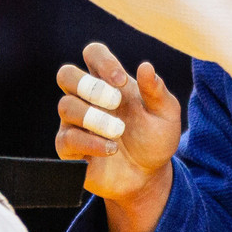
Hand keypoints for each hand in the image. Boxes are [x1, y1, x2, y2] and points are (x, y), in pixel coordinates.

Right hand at [54, 42, 181, 204]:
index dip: (102, 61)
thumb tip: (146, 66)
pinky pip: (67, 139)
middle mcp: (88, 99)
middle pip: (66, 74)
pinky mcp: (70, 149)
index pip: (93, 54)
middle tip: (115, 102)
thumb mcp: (165, 115)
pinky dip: (90, 143)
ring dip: (95, 118)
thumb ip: (156, 92)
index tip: (121, 80)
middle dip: (89, 86)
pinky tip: (111, 149)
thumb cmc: (154, 139)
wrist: (148, 177)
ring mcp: (76, 123)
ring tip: (119, 131)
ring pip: (66, 106)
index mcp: (110, 83)